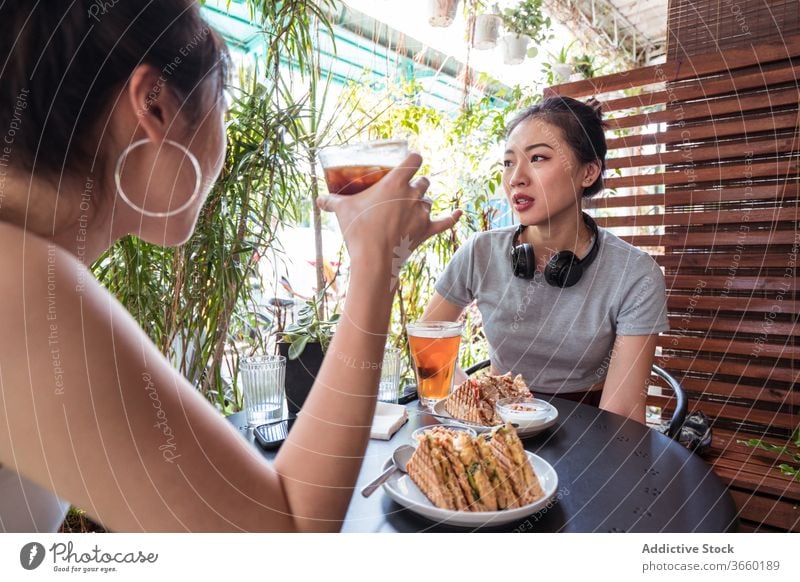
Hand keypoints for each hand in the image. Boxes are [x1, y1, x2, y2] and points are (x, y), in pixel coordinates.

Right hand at [316, 153, 461, 263]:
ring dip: (422, 202)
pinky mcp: (427, 231)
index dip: (413, 158)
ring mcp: (422, 213)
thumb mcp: (343, 211)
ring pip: (429, 201)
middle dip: (415, 183)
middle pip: (423, 181)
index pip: (414, 159)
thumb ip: (332, 202)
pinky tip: (458, 212)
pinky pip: (445, 222)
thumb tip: (318, 200)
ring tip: (409, 209)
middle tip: (402, 191)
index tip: (408, 161)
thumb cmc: (359, 231)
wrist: (375, 260)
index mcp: (396, 182)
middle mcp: (413, 195)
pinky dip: (452, 217)